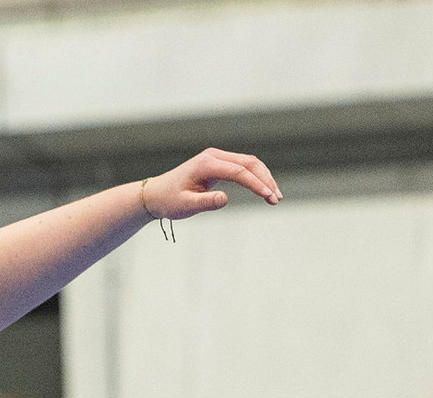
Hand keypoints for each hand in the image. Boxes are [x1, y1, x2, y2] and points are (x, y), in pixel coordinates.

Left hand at [141, 148, 281, 220]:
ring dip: (264, 178)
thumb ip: (205, 202)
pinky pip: (243, 168)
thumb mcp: (184, 206)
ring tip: (275, 198)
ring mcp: (217, 158)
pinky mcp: (220, 164)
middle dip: (265, 180)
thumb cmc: (168, 201)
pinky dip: (256, 178)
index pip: (238, 171)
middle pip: (249, 163)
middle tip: (276, 199)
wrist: (156, 195)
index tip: (268, 197)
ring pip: (249, 164)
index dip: (255, 184)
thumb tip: (225, 199)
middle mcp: (213, 156)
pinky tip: (264, 191)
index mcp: (206, 164)